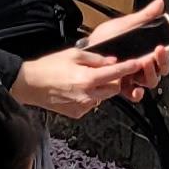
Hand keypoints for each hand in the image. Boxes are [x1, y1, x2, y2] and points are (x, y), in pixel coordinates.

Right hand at [14, 39, 168, 120]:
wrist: (29, 84)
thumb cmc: (48, 67)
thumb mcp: (73, 55)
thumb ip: (95, 59)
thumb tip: (112, 61)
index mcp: (88, 78)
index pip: (116, 73)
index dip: (129, 67)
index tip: (139, 62)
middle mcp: (88, 95)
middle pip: (114, 88)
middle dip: (113, 79)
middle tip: (103, 70)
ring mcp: (83, 106)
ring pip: (103, 96)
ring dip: (101, 88)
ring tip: (83, 79)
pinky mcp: (77, 113)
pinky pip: (91, 103)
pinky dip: (89, 96)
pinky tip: (75, 89)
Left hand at [84, 4, 168, 96]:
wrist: (85, 51)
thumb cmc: (104, 38)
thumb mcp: (124, 24)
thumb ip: (144, 17)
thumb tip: (160, 3)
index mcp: (146, 48)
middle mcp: (143, 63)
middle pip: (163, 67)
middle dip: (164, 60)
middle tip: (158, 49)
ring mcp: (133, 75)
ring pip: (152, 80)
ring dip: (151, 73)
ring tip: (143, 62)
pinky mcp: (122, 85)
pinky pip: (135, 94)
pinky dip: (137, 93)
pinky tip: (136, 88)